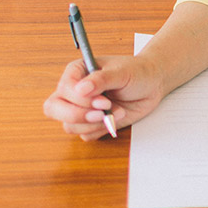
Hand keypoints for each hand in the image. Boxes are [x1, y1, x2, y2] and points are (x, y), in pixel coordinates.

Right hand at [43, 55, 163, 140]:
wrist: (152, 85)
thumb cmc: (138, 72)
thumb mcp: (122, 72)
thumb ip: (101, 79)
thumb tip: (80, 89)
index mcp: (77, 72)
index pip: (63, 89)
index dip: (81, 99)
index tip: (104, 101)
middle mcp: (74, 91)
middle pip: (54, 109)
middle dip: (78, 115)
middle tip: (103, 113)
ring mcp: (80, 108)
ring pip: (69, 125)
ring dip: (95, 123)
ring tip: (118, 111)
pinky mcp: (90, 123)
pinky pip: (85, 135)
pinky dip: (101, 130)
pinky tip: (116, 117)